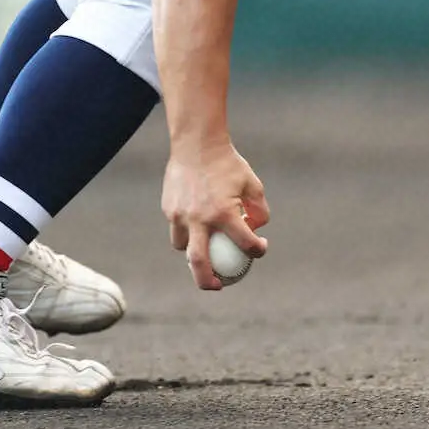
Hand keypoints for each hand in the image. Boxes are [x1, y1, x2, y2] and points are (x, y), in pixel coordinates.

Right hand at [162, 139, 269, 289]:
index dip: (257, 250)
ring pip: (183, 246)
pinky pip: (177, 227)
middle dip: (208, 282)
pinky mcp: (168, 208)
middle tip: (219, 285)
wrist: (196, 143)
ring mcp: (180, 214)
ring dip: (193, 253)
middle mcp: (199, 218)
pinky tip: (195, 224)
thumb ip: (259, 210)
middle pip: (199, 263)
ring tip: (203, 252)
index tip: (260, 248)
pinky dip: (187, 230)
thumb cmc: (228, 163)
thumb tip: (255, 230)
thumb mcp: (252, 184)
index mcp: (223, 213)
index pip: (245, 244)